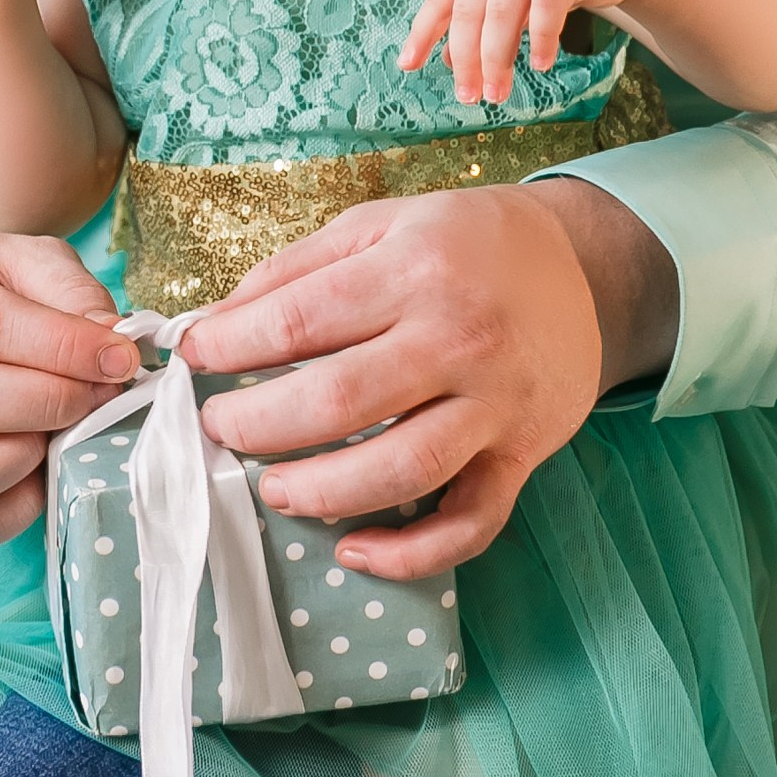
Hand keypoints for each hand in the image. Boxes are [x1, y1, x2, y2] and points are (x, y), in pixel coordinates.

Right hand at [0, 226, 137, 551]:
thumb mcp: (17, 261)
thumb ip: (68, 293)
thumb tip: (113, 344)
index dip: (63, 347)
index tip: (119, 358)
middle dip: (51, 403)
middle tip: (101, 396)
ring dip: (26, 463)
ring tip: (59, 433)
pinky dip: (15, 510)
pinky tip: (38, 468)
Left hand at [182, 179, 676, 578]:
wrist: (584, 267)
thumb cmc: (466, 243)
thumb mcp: (381, 224)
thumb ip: (296, 269)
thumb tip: (215, 321)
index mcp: (415, 270)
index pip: (298, 321)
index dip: (230, 346)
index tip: (193, 357)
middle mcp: (459, 339)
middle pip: (338, 403)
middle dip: (258, 424)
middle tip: (220, 428)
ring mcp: (495, 404)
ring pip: (400, 470)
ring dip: (320, 492)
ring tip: (273, 488)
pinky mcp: (522, 455)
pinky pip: (470, 522)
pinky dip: (411, 552)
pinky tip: (354, 550)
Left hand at [399, 0, 649, 105]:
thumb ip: (480, 16)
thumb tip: (446, 60)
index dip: (423, 30)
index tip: (408, 66)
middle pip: (468, 9)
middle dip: (465, 57)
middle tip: (468, 96)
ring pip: (502, 11)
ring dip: (497, 57)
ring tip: (498, 93)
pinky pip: (547, 6)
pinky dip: (540, 38)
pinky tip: (540, 65)